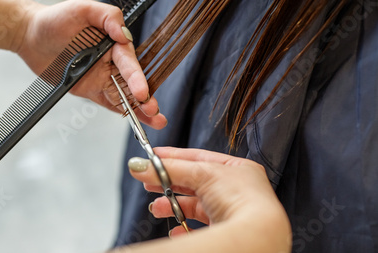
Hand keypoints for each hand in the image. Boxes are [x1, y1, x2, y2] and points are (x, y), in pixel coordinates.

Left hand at [15, 0, 166, 128]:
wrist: (29, 34)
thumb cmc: (55, 18)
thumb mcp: (83, 8)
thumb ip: (108, 17)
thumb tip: (125, 34)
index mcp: (113, 42)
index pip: (129, 61)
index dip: (137, 77)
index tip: (142, 91)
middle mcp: (110, 61)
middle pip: (131, 81)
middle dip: (144, 97)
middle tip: (153, 110)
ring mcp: (100, 76)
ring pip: (123, 94)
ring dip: (139, 108)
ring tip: (154, 121)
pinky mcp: (89, 89)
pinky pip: (107, 101)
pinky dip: (121, 110)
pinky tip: (135, 120)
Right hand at [128, 147, 290, 251]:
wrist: (255, 237)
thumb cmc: (242, 199)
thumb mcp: (202, 173)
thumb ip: (169, 169)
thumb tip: (139, 165)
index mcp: (238, 169)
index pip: (199, 158)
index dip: (174, 157)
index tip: (152, 157)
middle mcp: (238, 190)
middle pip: (194, 182)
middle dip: (169, 182)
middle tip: (148, 181)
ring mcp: (233, 213)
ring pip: (195, 206)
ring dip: (173, 205)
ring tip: (157, 207)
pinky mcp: (226, 232)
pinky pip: (200, 228)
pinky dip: (184, 227)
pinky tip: (174, 229)